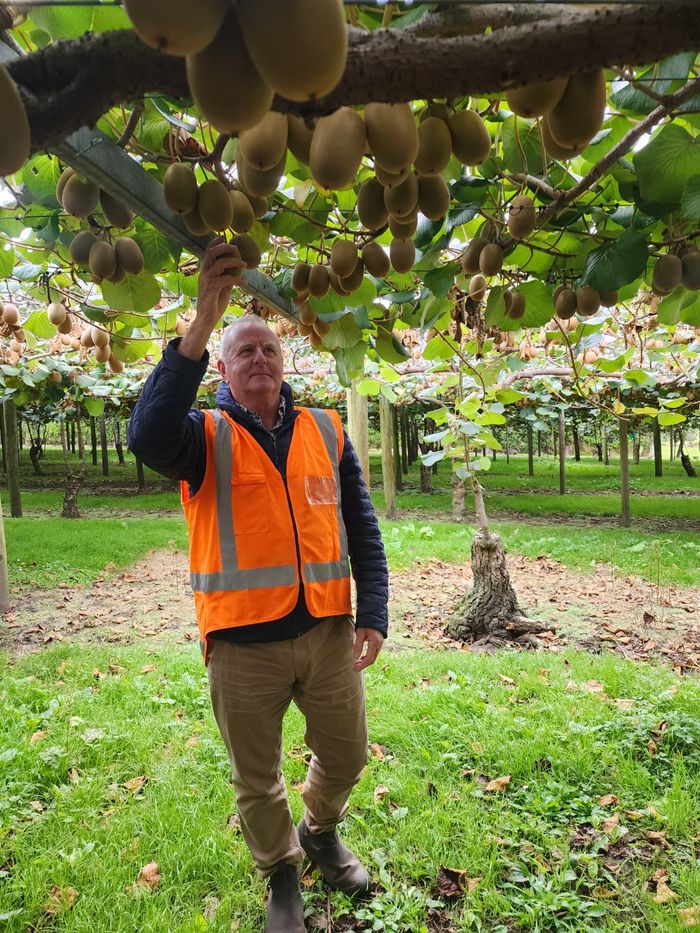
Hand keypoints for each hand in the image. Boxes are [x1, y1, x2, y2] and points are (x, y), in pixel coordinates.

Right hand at [178, 238, 246, 360]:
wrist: (207, 319)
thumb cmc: (214, 304)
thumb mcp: (223, 288)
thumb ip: (227, 277)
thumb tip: (237, 269)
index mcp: (205, 272)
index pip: (208, 253)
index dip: (215, 243)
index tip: (224, 236)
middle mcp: (204, 274)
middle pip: (211, 254)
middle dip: (224, 248)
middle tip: (237, 248)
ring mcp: (206, 281)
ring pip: (219, 264)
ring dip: (234, 262)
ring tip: (244, 265)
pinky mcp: (211, 289)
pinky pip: (225, 279)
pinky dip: (237, 280)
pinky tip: (244, 284)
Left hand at [353, 627, 383, 672]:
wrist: (374, 616)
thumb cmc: (366, 624)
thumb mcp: (360, 633)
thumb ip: (358, 645)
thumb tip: (356, 657)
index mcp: (375, 643)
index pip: (369, 659)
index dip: (362, 665)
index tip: (354, 668)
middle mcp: (379, 645)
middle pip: (372, 660)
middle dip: (363, 665)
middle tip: (354, 668)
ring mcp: (380, 645)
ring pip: (373, 657)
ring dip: (365, 662)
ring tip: (356, 664)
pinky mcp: (378, 644)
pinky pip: (373, 654)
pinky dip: (367, 657)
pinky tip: (361, 658)